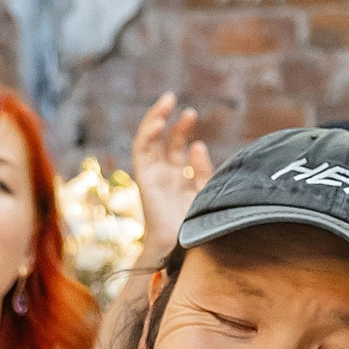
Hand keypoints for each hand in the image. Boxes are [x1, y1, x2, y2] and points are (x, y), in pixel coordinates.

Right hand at [130, 93, 211, 265]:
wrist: (184, 247)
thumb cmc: (198, 226)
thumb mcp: (206, 193)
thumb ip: (203, 171)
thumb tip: (198, 145)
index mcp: (180, 180)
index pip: (179, 149)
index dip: (183, 130)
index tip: (191, 114)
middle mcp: (165, 176)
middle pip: (166, 142)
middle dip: (174, 122)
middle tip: (182, 104)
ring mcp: (155, 176)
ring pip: (151, 140)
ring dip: (157, 119)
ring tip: (168, 100)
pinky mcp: (146, 178)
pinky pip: (142, 152)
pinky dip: (148, 134)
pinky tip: (159, 121)